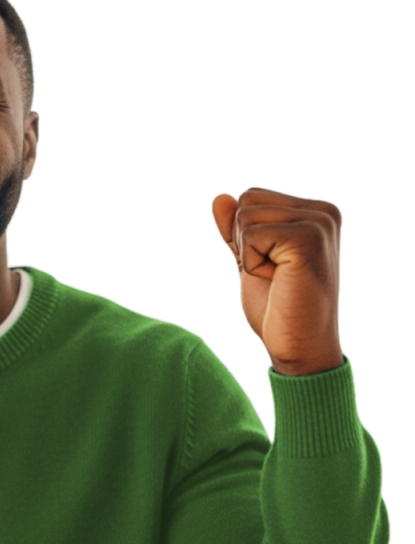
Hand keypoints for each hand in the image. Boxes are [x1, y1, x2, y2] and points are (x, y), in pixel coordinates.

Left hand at [210, 186, 343, 376]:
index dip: (244, 236)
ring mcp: (320, 222)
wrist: (299, 348)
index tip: (271, 266)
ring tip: (277, 278)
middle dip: (244, 241)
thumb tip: (219, 197)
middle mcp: (324, 211)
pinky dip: (252, 262)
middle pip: (247, 199)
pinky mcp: (309, 237)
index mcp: (315, 211)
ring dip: (248, 254)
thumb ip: (236, 229)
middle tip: (273, 274)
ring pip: (244, 215)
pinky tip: (278, 280)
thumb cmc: (277, 310)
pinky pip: (250, 233)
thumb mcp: (249, 260)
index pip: (250, 196)